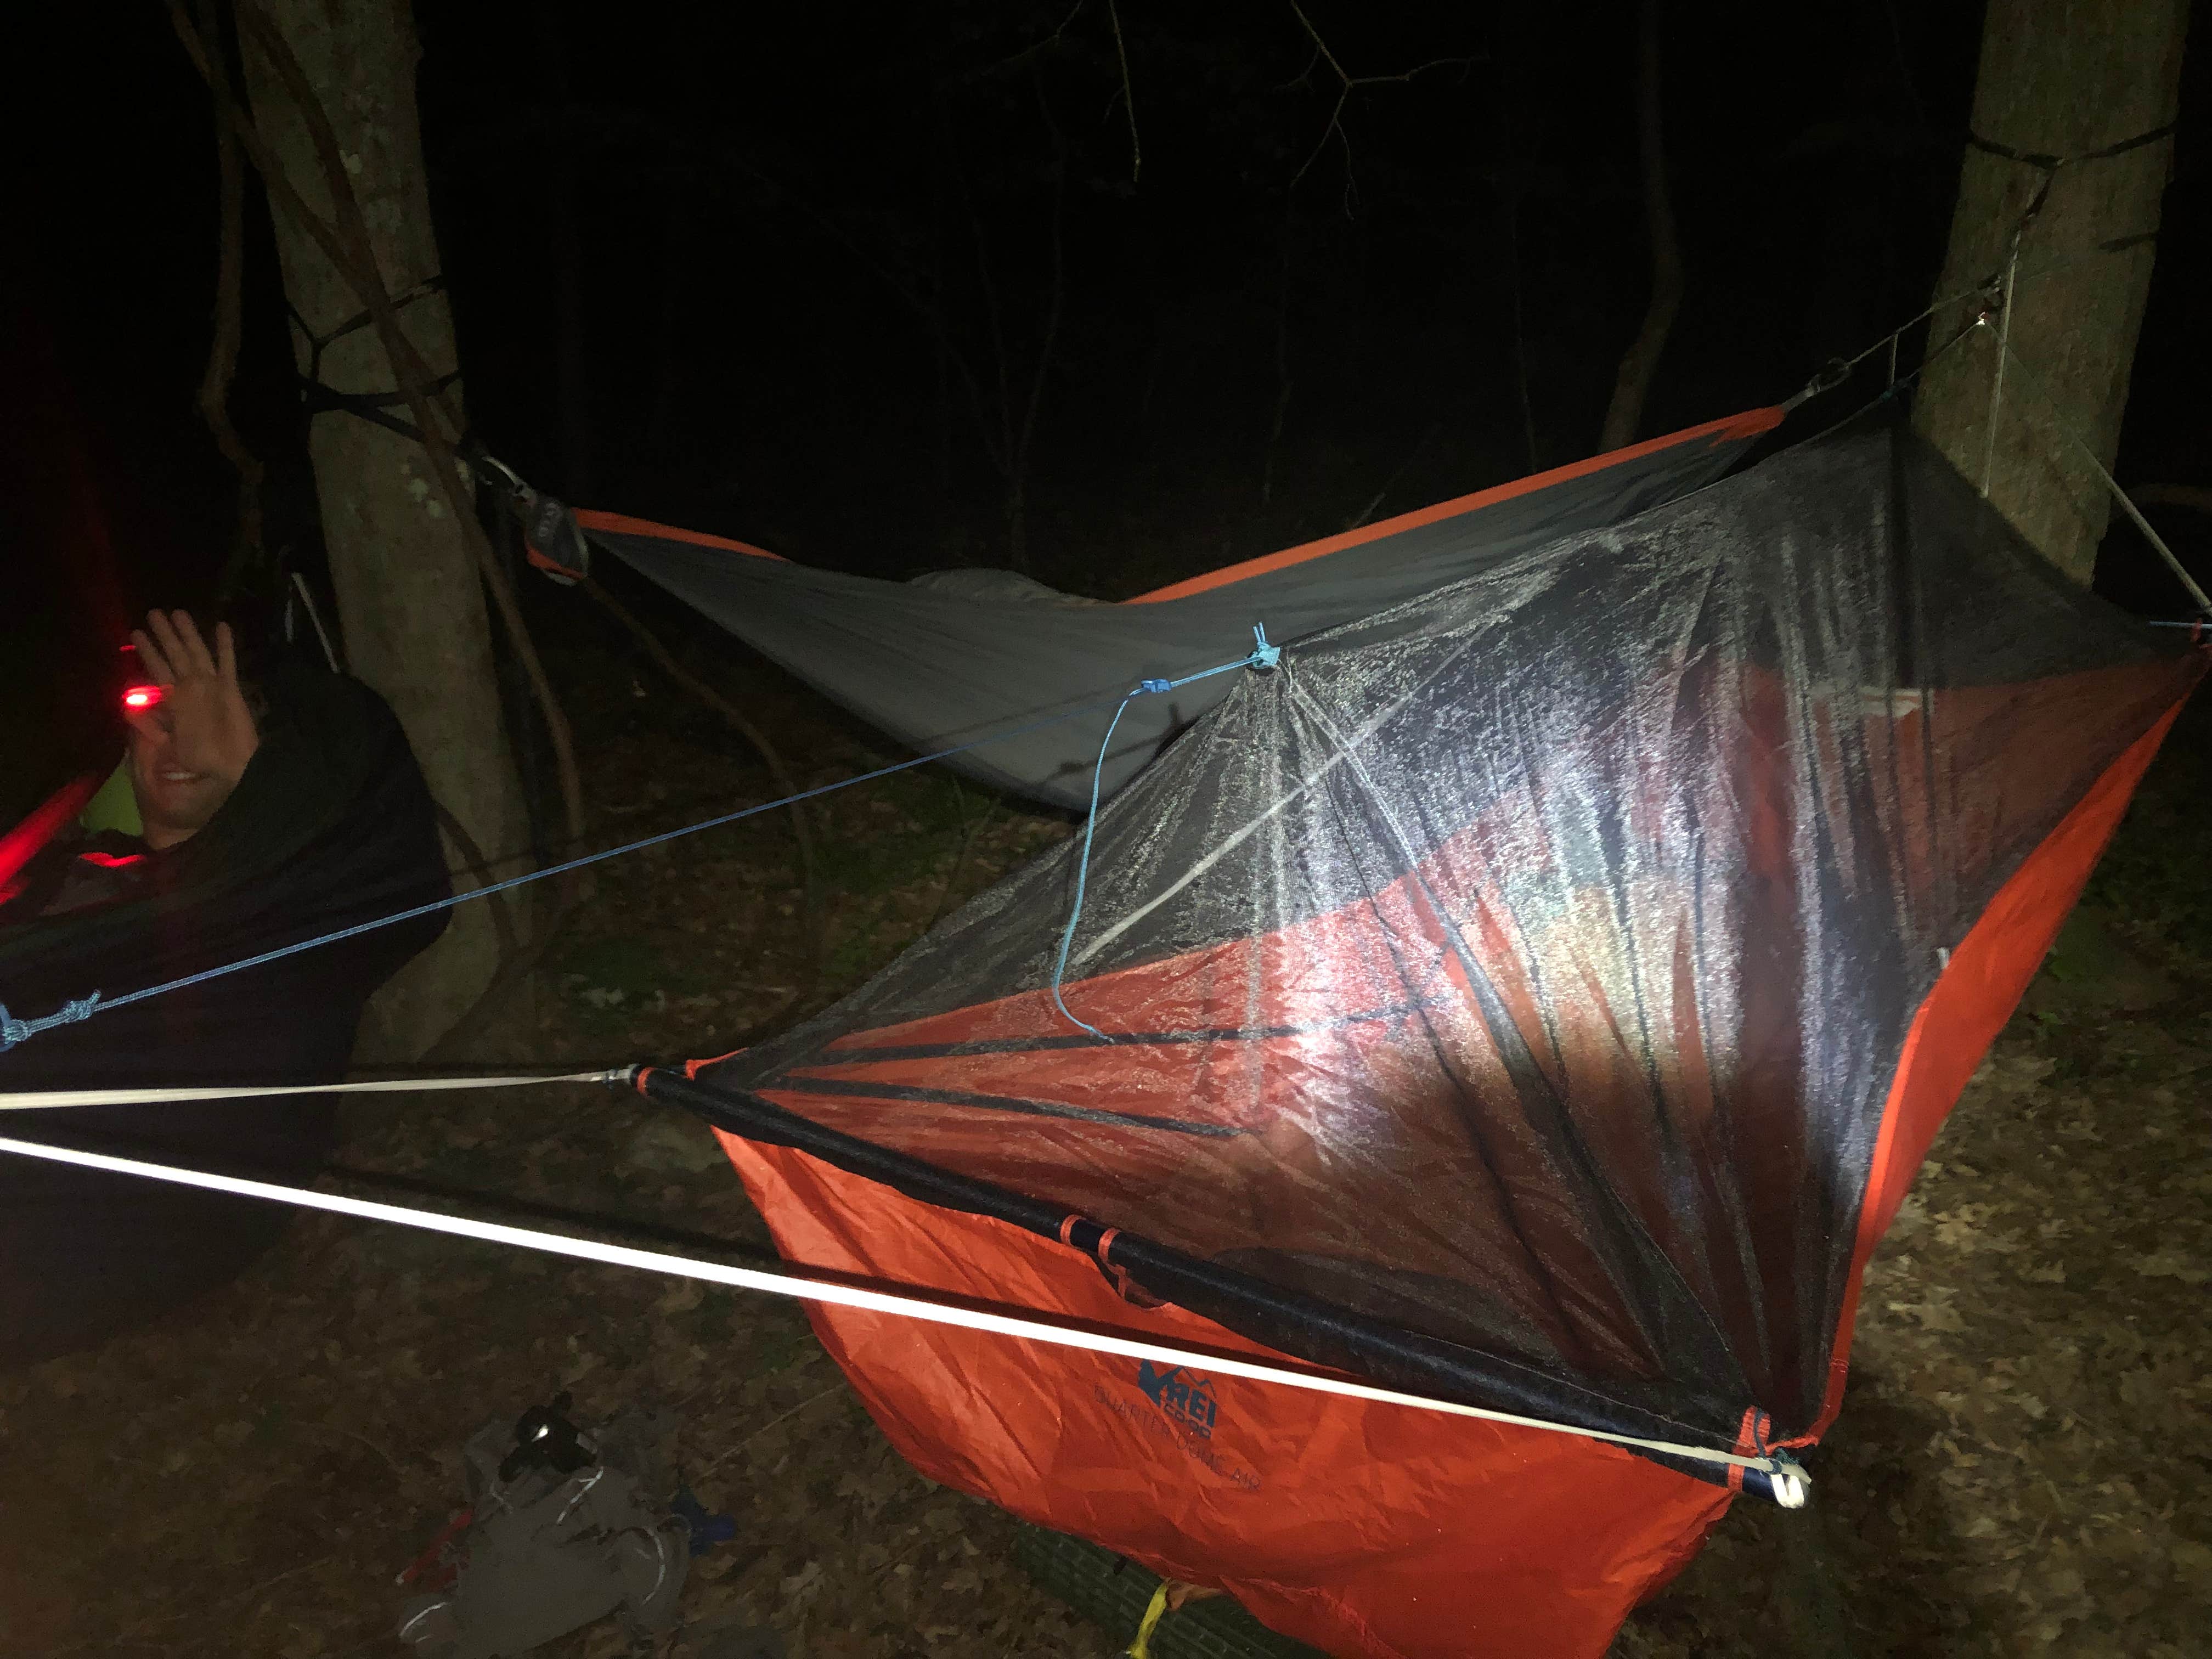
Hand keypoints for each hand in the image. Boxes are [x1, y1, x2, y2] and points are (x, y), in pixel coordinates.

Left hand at [127, 610, 260, 785]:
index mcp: (175, 700)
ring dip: (189, 633)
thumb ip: (150, 726)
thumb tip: (129, 707)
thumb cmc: (202, 759)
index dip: (148, 651)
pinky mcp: (231, 688)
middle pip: (176, 655)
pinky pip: (227, 662)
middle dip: (165, 635)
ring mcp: (212, 685)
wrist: (235, 766)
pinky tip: (221, 626)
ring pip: (198, 653)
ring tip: (179, 612)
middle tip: (154, 612)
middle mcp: (191, 688)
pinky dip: (225, 646)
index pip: (158, 669)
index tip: (136, 633)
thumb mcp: (169, 745)